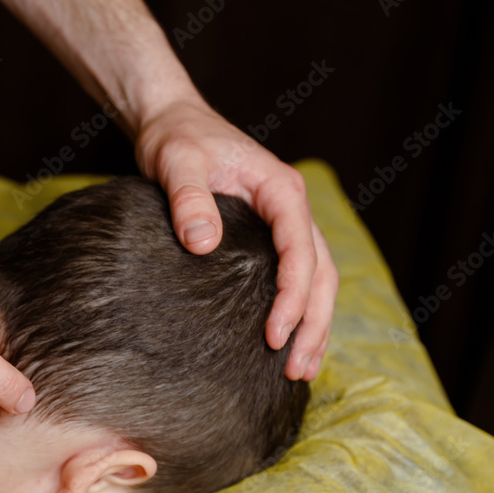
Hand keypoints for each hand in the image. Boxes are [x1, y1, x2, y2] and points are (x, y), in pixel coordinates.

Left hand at [134, 97, 338, 380]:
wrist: (172, 122)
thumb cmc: (175, 138)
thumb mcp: (176, 161)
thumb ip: (188, 198)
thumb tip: (202, 246)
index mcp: (281, 190)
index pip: (300, 250)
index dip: (292, 296)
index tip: (274, 335)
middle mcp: (292, 208)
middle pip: (321, 272)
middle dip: (314, 323)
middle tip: (296, 370)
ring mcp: (284, 222)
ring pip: (317, 279)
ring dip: (314, 324)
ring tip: (300, 371)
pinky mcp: (268, 235)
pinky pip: (295, 275)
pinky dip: (299, 310)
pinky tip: (287, 343)